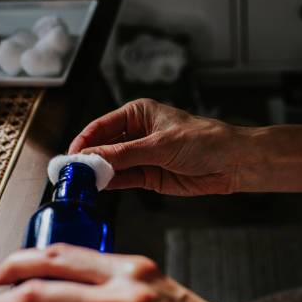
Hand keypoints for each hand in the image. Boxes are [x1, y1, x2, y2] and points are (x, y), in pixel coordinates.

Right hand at [69, 98, 243, 195]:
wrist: (232, 163)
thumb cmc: (204, 141)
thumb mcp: (160, 145)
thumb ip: (124, 154)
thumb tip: (92, 158)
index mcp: (138, 114)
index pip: (101, 126)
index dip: (84, 141)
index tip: (70, 156)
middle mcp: (136, 133)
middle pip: (103, 147)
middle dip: (88, 159)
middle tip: (72, 174)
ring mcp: (142, 156)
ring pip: (111, 165)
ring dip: (98, 174)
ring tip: (81, 183)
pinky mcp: (149, 176)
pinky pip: (124, 179)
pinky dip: (111, 184)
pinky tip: (99, 187)